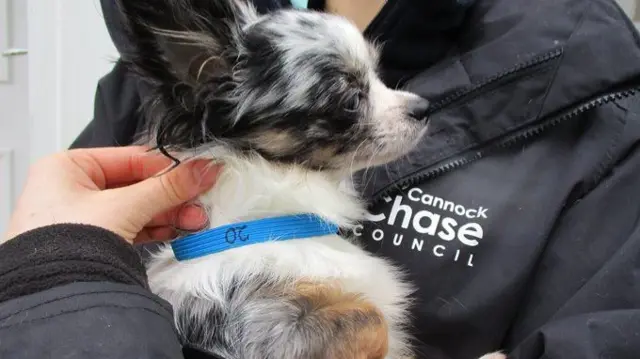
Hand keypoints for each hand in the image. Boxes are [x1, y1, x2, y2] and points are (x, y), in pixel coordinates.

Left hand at [4, 146, 220, 243]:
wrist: (54, 296)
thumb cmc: (68, 242)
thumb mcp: (126, 205)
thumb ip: (168, 187)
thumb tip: (204, 169)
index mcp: (68, 168)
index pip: (131, 158)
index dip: (169, 166)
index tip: (199, 171)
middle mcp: (71, 190)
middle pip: (137, 184)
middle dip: (173, 196)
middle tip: (201, 200)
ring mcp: (82, 218)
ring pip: (137, 208)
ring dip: (170, 215)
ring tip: (196, 221)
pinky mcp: (92, 243)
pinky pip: (131, 228)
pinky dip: (156, 230)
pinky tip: (179, 232)